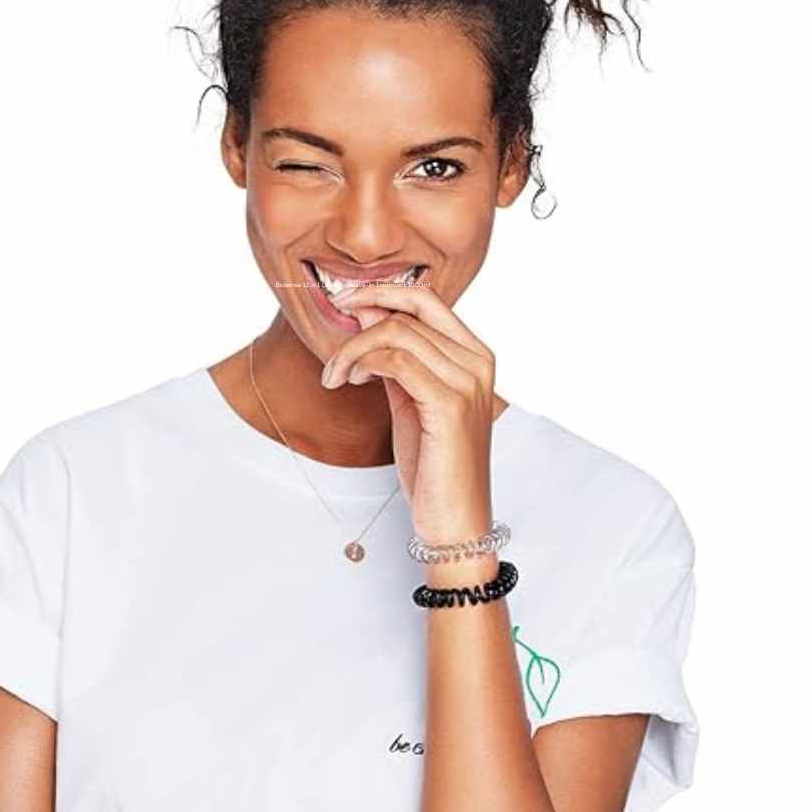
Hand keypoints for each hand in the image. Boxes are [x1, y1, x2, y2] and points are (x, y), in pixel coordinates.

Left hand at [320, 281, 495, 545]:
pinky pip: (395, 361)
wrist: (455, 520)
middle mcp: (478, 361)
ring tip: (338, 375)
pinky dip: (362, 363)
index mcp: (475, 355)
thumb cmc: (434, 464)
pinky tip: (350, 381)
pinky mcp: (450, 405)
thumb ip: (394, 357)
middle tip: (333, 331)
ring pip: (396, 333)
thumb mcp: (410, 399)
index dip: (383, 291)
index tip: (346, 301)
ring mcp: (468, 382)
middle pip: (410, 310)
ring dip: (353, 349)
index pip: (428, 299)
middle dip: (363, 312)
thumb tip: (366, 312)